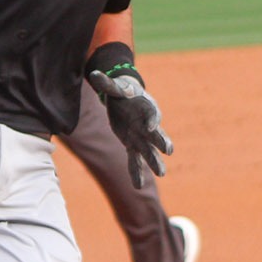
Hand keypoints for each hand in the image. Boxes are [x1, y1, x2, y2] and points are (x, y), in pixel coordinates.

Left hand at [87, 70, 172, 188]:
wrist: (125, 99)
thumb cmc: (122, 90)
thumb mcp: (115, 87)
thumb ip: (106, 84)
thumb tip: (93, 75)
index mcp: (146, 107)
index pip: (152, 114)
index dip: (152, 120)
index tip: (151, 127)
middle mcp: (147, 124)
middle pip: (156, 134)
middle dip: (162, 142)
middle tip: (169, 151)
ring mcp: (141, 136)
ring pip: (149, 151)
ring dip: (155, 162)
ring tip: (162, 173)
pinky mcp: (132, 144)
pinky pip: (135, 160)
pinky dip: (136, 172)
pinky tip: (138, 186)